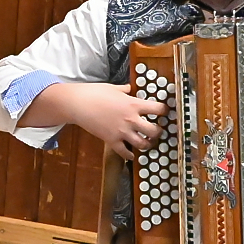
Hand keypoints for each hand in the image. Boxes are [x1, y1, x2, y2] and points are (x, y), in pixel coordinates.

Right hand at [44, 81, 169, 160]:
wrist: (78, 104)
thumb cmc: (95, 93)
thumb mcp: (114, 88)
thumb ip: (125, 90)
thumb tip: (130, 89)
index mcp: (133, 104)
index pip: (158, 109)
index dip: (165, 111)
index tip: (165, 112)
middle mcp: (131, 120)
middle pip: (154, 131)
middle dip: (159, 132)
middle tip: (157, 130)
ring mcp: (122, 132)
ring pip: (143, 144)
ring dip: (147, 144)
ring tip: (147, 142)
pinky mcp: (111, 140)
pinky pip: (125, 152)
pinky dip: (130, 155)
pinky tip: (131, 154)